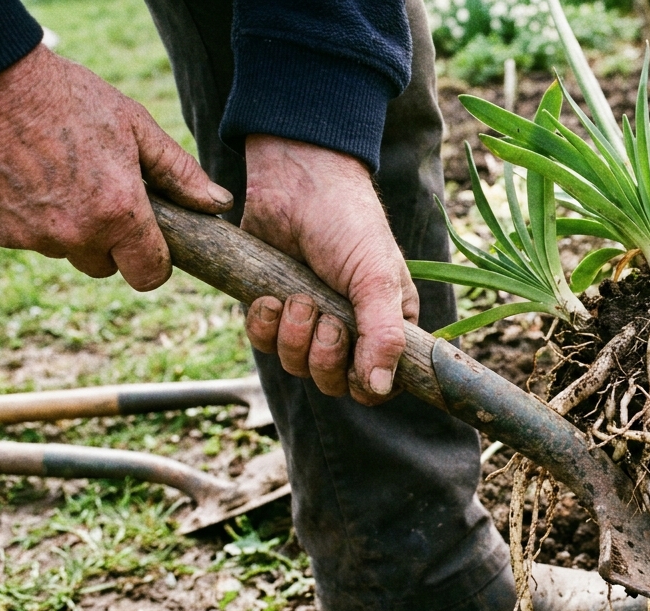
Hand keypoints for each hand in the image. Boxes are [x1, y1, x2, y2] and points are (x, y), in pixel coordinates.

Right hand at [0, 45, 231, 289]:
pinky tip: (28, 178)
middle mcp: (77, 235)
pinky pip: (29, 239)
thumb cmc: (69, 99)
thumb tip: (218, 203)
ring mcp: (34, 237)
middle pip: (106, 266)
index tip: (150, 242)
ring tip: (62, 177)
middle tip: (101, 194)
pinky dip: (33, 220)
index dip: (153, 261)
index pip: (149, 276)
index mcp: (119, 213)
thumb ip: (180, 173)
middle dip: (110, 242)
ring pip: (66, 252)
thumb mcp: (136, 128)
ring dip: (70, 229)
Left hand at [240, 135, 417, 405]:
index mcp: (386, 324)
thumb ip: (383, 336)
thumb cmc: (349, 224)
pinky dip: (264, 326)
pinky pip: (262, 344)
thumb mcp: (376, 279)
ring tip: (298, 297)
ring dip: (294, 337)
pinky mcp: (272, 308)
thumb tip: (380, 389)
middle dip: (325, 356)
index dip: (365, 384)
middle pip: (334, 383)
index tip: (356, 366)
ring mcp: (309, 320)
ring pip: (296, 367)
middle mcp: (350, 329)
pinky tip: (270, 297)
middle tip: (325, 318)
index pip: (380, 384)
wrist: (296, 182)